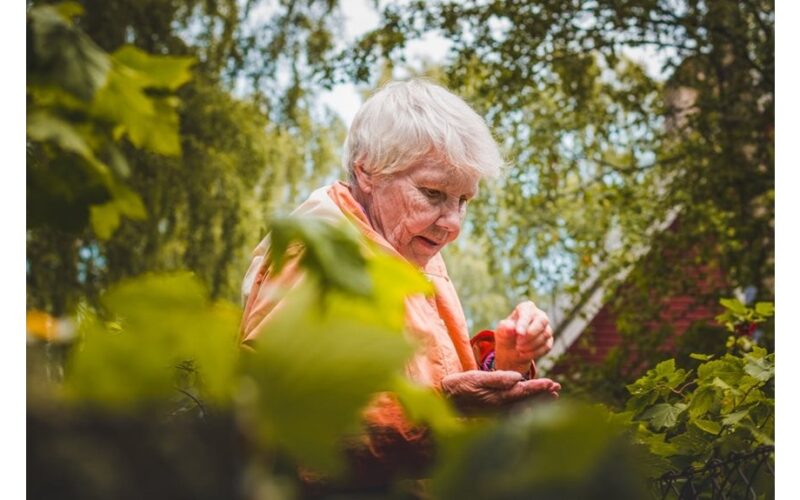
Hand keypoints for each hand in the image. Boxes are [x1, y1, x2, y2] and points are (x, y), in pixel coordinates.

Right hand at [440, 370, 559, 414]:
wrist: (444, 400)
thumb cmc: (459, 386)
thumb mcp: (475, 378)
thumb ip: (497, 378)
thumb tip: (518, 378)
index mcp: (498, 398)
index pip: (524, 391)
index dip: (539, 387)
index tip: (552, 383)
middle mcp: (500, 408)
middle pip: (527, 402)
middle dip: (543, 395)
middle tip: (557, 388)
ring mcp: (497, 412)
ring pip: (523, 407)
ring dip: (537, 401)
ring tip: (551, 395)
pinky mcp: (493, 414)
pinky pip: (515, 411)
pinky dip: (527, 406)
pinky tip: (531, 404)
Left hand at [494, 301, 553, 373]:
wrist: (511, 349)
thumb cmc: (506, 335)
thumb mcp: (501, 331)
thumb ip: (504, 328)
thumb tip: (511, 328)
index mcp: (526, 308)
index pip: (528, 312)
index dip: (524, 323)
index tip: (518, 333)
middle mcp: (539, 315)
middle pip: (542, 321)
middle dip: (531, 334)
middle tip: (518, 344)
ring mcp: (546, 328)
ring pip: (545, 335)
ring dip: (531, 345)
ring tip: (518, 349)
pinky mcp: (549, 341)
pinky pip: (546, 346)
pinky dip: (535, 352)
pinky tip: (523, 354)